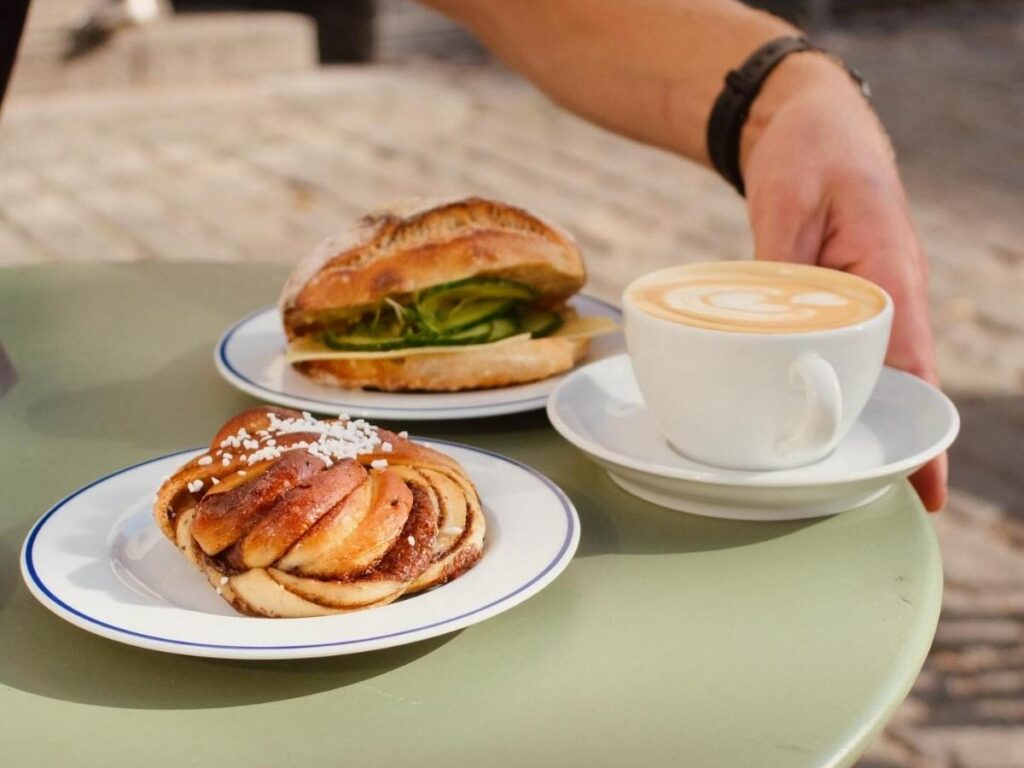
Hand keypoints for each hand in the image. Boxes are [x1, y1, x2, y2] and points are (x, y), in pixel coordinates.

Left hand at [741, 54, 946, 510]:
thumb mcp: (788, 201)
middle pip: (895, 386)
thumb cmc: (810, 153)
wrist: (808, 123)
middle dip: (887, 443)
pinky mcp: (835, 300)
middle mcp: (886, 297)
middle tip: (864, 503)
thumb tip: (764, 328)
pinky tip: (801, 413)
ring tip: (827, 477)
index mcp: (889, 278)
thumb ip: (780, 265)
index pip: (912, 369)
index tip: (928, 490)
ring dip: (852, 420)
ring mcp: (864, 301)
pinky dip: (824, 382)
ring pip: (866, 373)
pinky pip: (835, 350)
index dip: (920, 433)